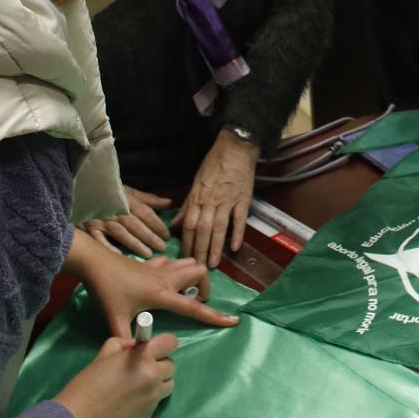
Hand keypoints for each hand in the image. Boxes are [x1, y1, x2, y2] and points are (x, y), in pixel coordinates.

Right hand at [56, 333, 176, 417]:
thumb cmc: (87, 384)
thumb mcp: (103, 356)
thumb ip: (123, 345)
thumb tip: (136, 346)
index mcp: (142, 358)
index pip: (170, 343)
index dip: (163, 344)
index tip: (152, 348)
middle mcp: (153, 377)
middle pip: (170, 365)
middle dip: (158, 363)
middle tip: (139, 368)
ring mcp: (153, 398)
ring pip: (167, 384)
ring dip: (157, 382)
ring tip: (136, 386)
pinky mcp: (150, 415)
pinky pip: (157, 400)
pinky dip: (149, 398)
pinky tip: (130, 401)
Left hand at [65, 227, 236, 338]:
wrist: (94, 263)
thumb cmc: (106, 291)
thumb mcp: (115, 320)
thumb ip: (126, 341)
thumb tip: (133, 357)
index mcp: (162, 295)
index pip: (194, 308)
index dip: (214, 316)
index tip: (233, 320)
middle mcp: (166, 278)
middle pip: (200, 273)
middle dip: (204, 287)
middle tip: (194, 302)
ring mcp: (159, 267)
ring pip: (188, 262)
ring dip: (192, 275)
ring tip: (183, 291)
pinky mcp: (149, 263)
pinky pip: (171, 261)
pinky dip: (174, 268)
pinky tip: (164, 278)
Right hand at [80, 185, 172, 259]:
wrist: (81, 188)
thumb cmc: (108, 191)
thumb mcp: (129, 191)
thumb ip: (148, 199)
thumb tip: (169, 203)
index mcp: (127, 200)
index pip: (145, 213)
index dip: (157, 224)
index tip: (168, 235)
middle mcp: (115, 210)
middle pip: (135, 224)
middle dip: (149, 236)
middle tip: (162, 247)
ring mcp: (102, 220)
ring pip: (120, 233)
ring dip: (134, 244)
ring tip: (147, 254)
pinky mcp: (89, 228)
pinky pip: (100, 240)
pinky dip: (109, 249)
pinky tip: (120, 257)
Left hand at [172, 129, 259, 267]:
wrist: (235, 148)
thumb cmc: (214, 165)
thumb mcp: (195, 183)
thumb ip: (187, 206)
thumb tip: (175, 225)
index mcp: (197, 197)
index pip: (189, 225)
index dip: (187, 243)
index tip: (185, 259)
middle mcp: (210, 201)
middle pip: (202, 230)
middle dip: (199, 250)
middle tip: (198, 268)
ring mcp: (227, 201)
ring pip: (219, 227)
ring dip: (215, 247)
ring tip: (213, 263)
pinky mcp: (243, 199)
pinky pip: (239, 219)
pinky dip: (238, 233)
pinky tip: (236, 247)